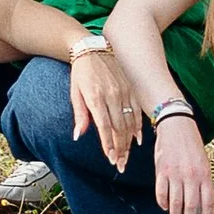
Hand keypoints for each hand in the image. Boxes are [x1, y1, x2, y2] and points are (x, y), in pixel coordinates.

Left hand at [65, 43, 139, 170]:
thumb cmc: (80, 73)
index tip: (111, 158)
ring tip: (126, 156)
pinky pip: (136, 111)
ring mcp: (123, 91)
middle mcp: (112, 95)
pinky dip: (137, 126)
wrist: (91, 48)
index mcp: (96, 97)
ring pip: (129, 122)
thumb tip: (78, 136)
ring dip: (129, 141)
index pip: (104, 126)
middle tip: (120, 164)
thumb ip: (79, 115)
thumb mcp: (75, 93)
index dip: (108, 144)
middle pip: (119, 127)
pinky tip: (137, 139)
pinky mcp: (129, 89)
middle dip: (120, 148)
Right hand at [149, 114, 213, 213]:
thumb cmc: (193, 146)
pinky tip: (164, 206)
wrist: (177, 126)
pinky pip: (161, 193)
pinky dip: (162, 202)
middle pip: (191, 206)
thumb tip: (203, 204)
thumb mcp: (204, 163)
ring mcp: (176, 174)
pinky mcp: (162, 171)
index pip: (208, 202)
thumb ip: (204, 182)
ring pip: (175, 202)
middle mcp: (191, 176)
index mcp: (205, 174)